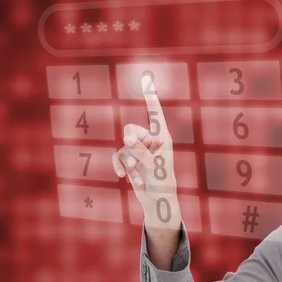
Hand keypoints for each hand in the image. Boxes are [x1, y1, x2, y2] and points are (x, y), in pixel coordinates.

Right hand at [112, 75, 180, 231]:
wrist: (157, 201)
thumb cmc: (162, 184)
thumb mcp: (155, 167)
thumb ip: (141, 151)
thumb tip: (126, 139)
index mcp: (163, 138)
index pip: (155, 114)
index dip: (150, 98)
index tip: (145, 80)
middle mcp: (150, 140)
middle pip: (132, 129)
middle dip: (131, 142)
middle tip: (135, 152)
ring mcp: (138, 149)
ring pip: (124, 146)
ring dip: (129, 162)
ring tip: (138, 175)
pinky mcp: (129, 159)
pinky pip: (118, 156)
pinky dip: (119, 165)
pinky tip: (123, 176)